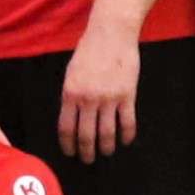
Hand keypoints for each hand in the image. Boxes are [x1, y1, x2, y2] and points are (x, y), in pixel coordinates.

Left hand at [56, 27, 141, 160]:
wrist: (111, 34)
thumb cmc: (89, 51)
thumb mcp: (71, 73)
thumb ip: (71, 95)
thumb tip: (72, 117)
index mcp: (70, 93)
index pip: (66, 128)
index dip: (68, 144)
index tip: (70, 152)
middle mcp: (88, 99)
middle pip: (86, 135)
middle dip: (86, 152)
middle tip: (87, 160)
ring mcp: (109, 99)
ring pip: (107, 133)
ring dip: (106, 148)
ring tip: (106, 153)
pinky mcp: (127, 95)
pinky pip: (127, 122)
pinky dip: (126, 135)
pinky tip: (125, 141)